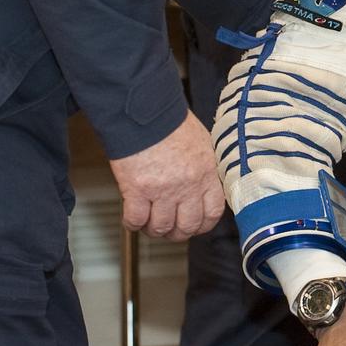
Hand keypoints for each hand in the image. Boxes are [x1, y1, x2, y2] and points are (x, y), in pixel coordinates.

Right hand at [109, 110, 225, 240]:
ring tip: (149, 224)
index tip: (196, 225)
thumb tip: (207, 185)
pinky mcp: (137, 189)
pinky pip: (135, 220)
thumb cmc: (172, 124)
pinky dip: (133, 224)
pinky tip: (133, 218)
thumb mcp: (203, 144)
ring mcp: (163, 190)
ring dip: (154, 230)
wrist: (146, 112)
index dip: (204, 224)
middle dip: (178, 232)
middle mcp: (188, 185)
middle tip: (170, 229)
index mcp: (207, 173)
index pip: (213, 212)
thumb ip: (206, 168)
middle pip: (187, 226)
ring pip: (161, 227)